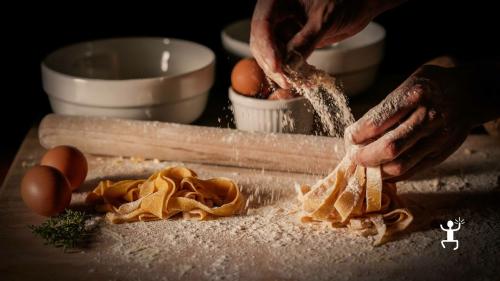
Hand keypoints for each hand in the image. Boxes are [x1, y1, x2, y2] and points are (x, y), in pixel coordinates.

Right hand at [250, 0, 400, 87]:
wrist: (360, 3)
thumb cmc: (344, 0)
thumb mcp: (324, 19)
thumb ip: (306, 40)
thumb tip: (290, 64)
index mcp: (276, 0)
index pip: (262, 25)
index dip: (266, 48)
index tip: (276, 67)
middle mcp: (275, 14)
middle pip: (262, 42)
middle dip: (272, 64)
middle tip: (286, 81)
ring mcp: (283, 28)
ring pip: (272, 54)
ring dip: (283, 71)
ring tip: (296, 83)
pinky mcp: (292, 40)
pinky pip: (286, 58)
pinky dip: (294, 70)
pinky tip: (304, 79)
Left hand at [345, 61, 484, 181]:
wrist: (469, 93)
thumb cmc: (430, 87)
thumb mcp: (406, 83)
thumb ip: (385, 108)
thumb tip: (358, 135)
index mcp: (414, 95)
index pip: (377, 123)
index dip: (357, 135)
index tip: (350, 137)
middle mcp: (428, 117)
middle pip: (389, 148)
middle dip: (364, 157)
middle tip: (353, 156)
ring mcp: (437, 138)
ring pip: (400, 165)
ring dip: (376, 169)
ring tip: (365, 164)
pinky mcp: (441, 154)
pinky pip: (412, 171)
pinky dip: (392, 174)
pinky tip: (381, 169)